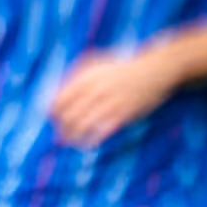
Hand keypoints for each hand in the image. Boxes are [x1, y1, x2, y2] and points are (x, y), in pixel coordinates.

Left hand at [47, 40, 181, 145]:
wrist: (154, 71)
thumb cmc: (123, 67)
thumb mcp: (97, 61)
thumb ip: (76, 72)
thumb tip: (58, 88)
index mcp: (86, 79)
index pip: (58, 102)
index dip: (52, 114)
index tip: (53, 120)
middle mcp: (95, 91)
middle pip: (68, 117)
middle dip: (61, 129)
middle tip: (61, 135)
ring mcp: (109, 103)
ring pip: (82, 127)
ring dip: (73, 138)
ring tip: (72, 143)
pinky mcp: (122, 115)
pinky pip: (101, 133)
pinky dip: (91, 141)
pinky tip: (89, 145)